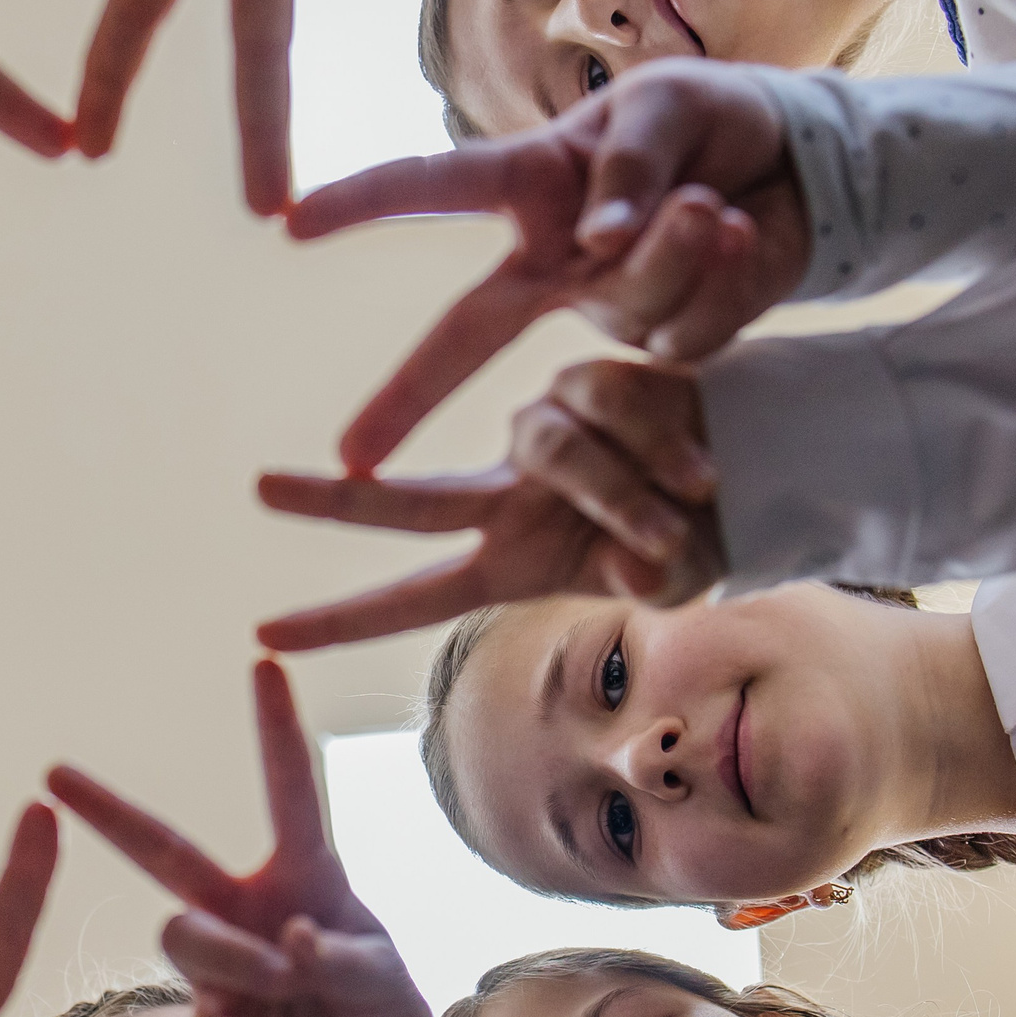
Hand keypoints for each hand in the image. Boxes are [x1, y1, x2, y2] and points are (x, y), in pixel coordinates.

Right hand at [45, 656, 440, 1016]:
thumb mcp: (385, 984)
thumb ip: (342, 956)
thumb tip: (289, 943)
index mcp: (301, 882)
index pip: (287, 794)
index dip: (274, 730)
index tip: (264, 660)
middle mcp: (245, 917)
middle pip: (164, 853)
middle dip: (107, 810)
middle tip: (56, 773)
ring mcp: (217, 978)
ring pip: (184, 939)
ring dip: (237, 965)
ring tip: (287, 998)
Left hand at [255, 360, 724, 648]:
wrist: (759, 464)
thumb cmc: (703, 536)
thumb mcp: (674, 574)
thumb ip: (652, 576)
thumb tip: (635, 569)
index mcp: (508, 560)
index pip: (413, 597)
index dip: (342, 620)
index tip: (264, 636)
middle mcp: (507, 494)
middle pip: (408, 502)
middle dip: (336, 499)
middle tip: (256, 490)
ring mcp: (543, 435)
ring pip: (550, 445)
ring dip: (624, 482)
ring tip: (694, 496)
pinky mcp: (591, 380)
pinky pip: (608, 401)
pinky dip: (658, 438)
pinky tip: (700, 459)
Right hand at [289, 60, 802, 471]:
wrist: (804, 162)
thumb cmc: (712, 116)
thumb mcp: (673, 107)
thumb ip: (630, 167)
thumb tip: (592, 241)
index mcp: (531, 179)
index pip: (431, 187)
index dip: (361, 201)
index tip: (288, 222)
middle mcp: (551, 255)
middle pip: (461, 336)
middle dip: (408, 398)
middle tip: (350, 462)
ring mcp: (602, 305)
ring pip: (626, 309)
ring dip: (680, 255)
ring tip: (719, 202)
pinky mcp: (662, 339)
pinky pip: (686, 330)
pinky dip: (724, 278)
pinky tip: (743, 236)